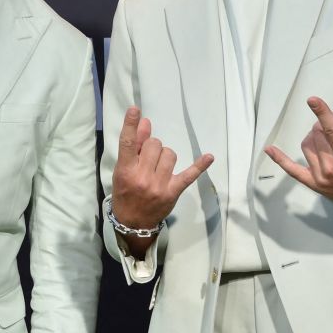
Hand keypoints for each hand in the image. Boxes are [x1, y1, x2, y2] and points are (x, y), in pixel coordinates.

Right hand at [111, 107, 212, 230]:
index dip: (130, 125)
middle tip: (148, 159)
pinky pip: (189, 175)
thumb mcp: (123, 171)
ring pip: (170, 154)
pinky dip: (199, 166)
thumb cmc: (126, 193)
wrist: (133, 223)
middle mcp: (142, 177)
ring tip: (159, 167)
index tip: (135, 110)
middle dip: (152, 147)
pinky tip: (209, 157)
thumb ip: (134, 147)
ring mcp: (159, 185)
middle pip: (154, 144)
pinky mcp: (173, 192)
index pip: (127, 143)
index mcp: (125, 170)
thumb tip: (145, 122)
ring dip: (165, 156)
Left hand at [265, 97, 332, 213]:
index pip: (330, 128)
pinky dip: (280, 159)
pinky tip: (269, 149)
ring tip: (326, 139)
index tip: (312, 100)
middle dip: (324, 124)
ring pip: (306, 145)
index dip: (321, 111)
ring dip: (314, 136)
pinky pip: (292, 170)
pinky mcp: (314, 184)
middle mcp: (331, 166)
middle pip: (317, 133)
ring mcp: (320, 176)